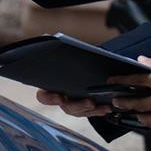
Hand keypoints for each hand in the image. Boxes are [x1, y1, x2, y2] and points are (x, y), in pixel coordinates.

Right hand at [36, 58, 150, 127]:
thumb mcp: (63, 52)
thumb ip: (55, 48)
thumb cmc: (70, 59)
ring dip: (91, 109)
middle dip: (78, 105)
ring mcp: (72, 105)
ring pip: (80, 111)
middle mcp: (60, 98)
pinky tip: (107, 107)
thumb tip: (46, 37)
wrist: (85, 66)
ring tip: (103, 105)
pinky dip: (100, 110)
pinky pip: (91, 112)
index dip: (50, 98)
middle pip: (66, 106)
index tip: (61, 96)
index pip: (43, 96)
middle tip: (89, 101)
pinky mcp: (85, 108)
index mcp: (49, 87)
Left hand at [102, 56, 150, 128]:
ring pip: (148, 116)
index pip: (138, 80)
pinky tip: (143, 118)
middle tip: (115, 101)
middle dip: (125, 102)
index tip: (111, 81)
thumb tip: (141, 59)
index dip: (123, 81)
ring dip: (136, 114)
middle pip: (139, 102)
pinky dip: (148, 120)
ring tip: (128, 111)